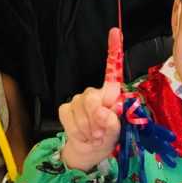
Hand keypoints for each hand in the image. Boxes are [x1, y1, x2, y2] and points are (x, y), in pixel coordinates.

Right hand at [58, 28, 123, 171]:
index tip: (115, 31)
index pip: (112, 70)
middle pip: (92, 98)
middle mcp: (93, 93)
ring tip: (94, 138)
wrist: (90, 152)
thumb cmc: (106, 138)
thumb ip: (112, 121)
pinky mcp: (65, 109)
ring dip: (88, 130)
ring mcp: (77, 100)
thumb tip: (103, 112)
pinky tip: (83, 136)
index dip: (114, 50)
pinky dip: (77, 132)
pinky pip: (69, 118)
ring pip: (81, 112)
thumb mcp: (116, 131)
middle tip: (100, 134)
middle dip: (96, 119)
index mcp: (110, 94)